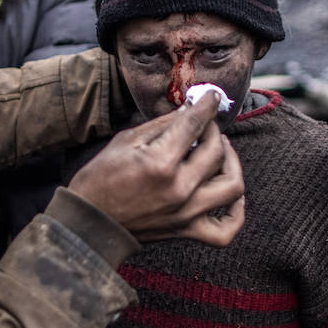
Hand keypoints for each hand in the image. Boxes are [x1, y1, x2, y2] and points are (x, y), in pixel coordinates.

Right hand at [70, 90, 244, 244]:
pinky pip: (226, 228)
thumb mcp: (125, 141)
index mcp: (160, 162)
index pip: (195, 125)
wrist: (90, 224)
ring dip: (232, 163)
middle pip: (217, 151)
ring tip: (220, 153)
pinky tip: (230, 194)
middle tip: (206, 125)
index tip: (212, 96)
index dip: (207, 105)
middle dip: (215, 130)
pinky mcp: (187, 231)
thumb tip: (189, 110)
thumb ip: (161, 125)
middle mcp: (179, 189)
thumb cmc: (101, 179)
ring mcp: (186, 213)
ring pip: (232, 186)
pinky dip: (236, 212)